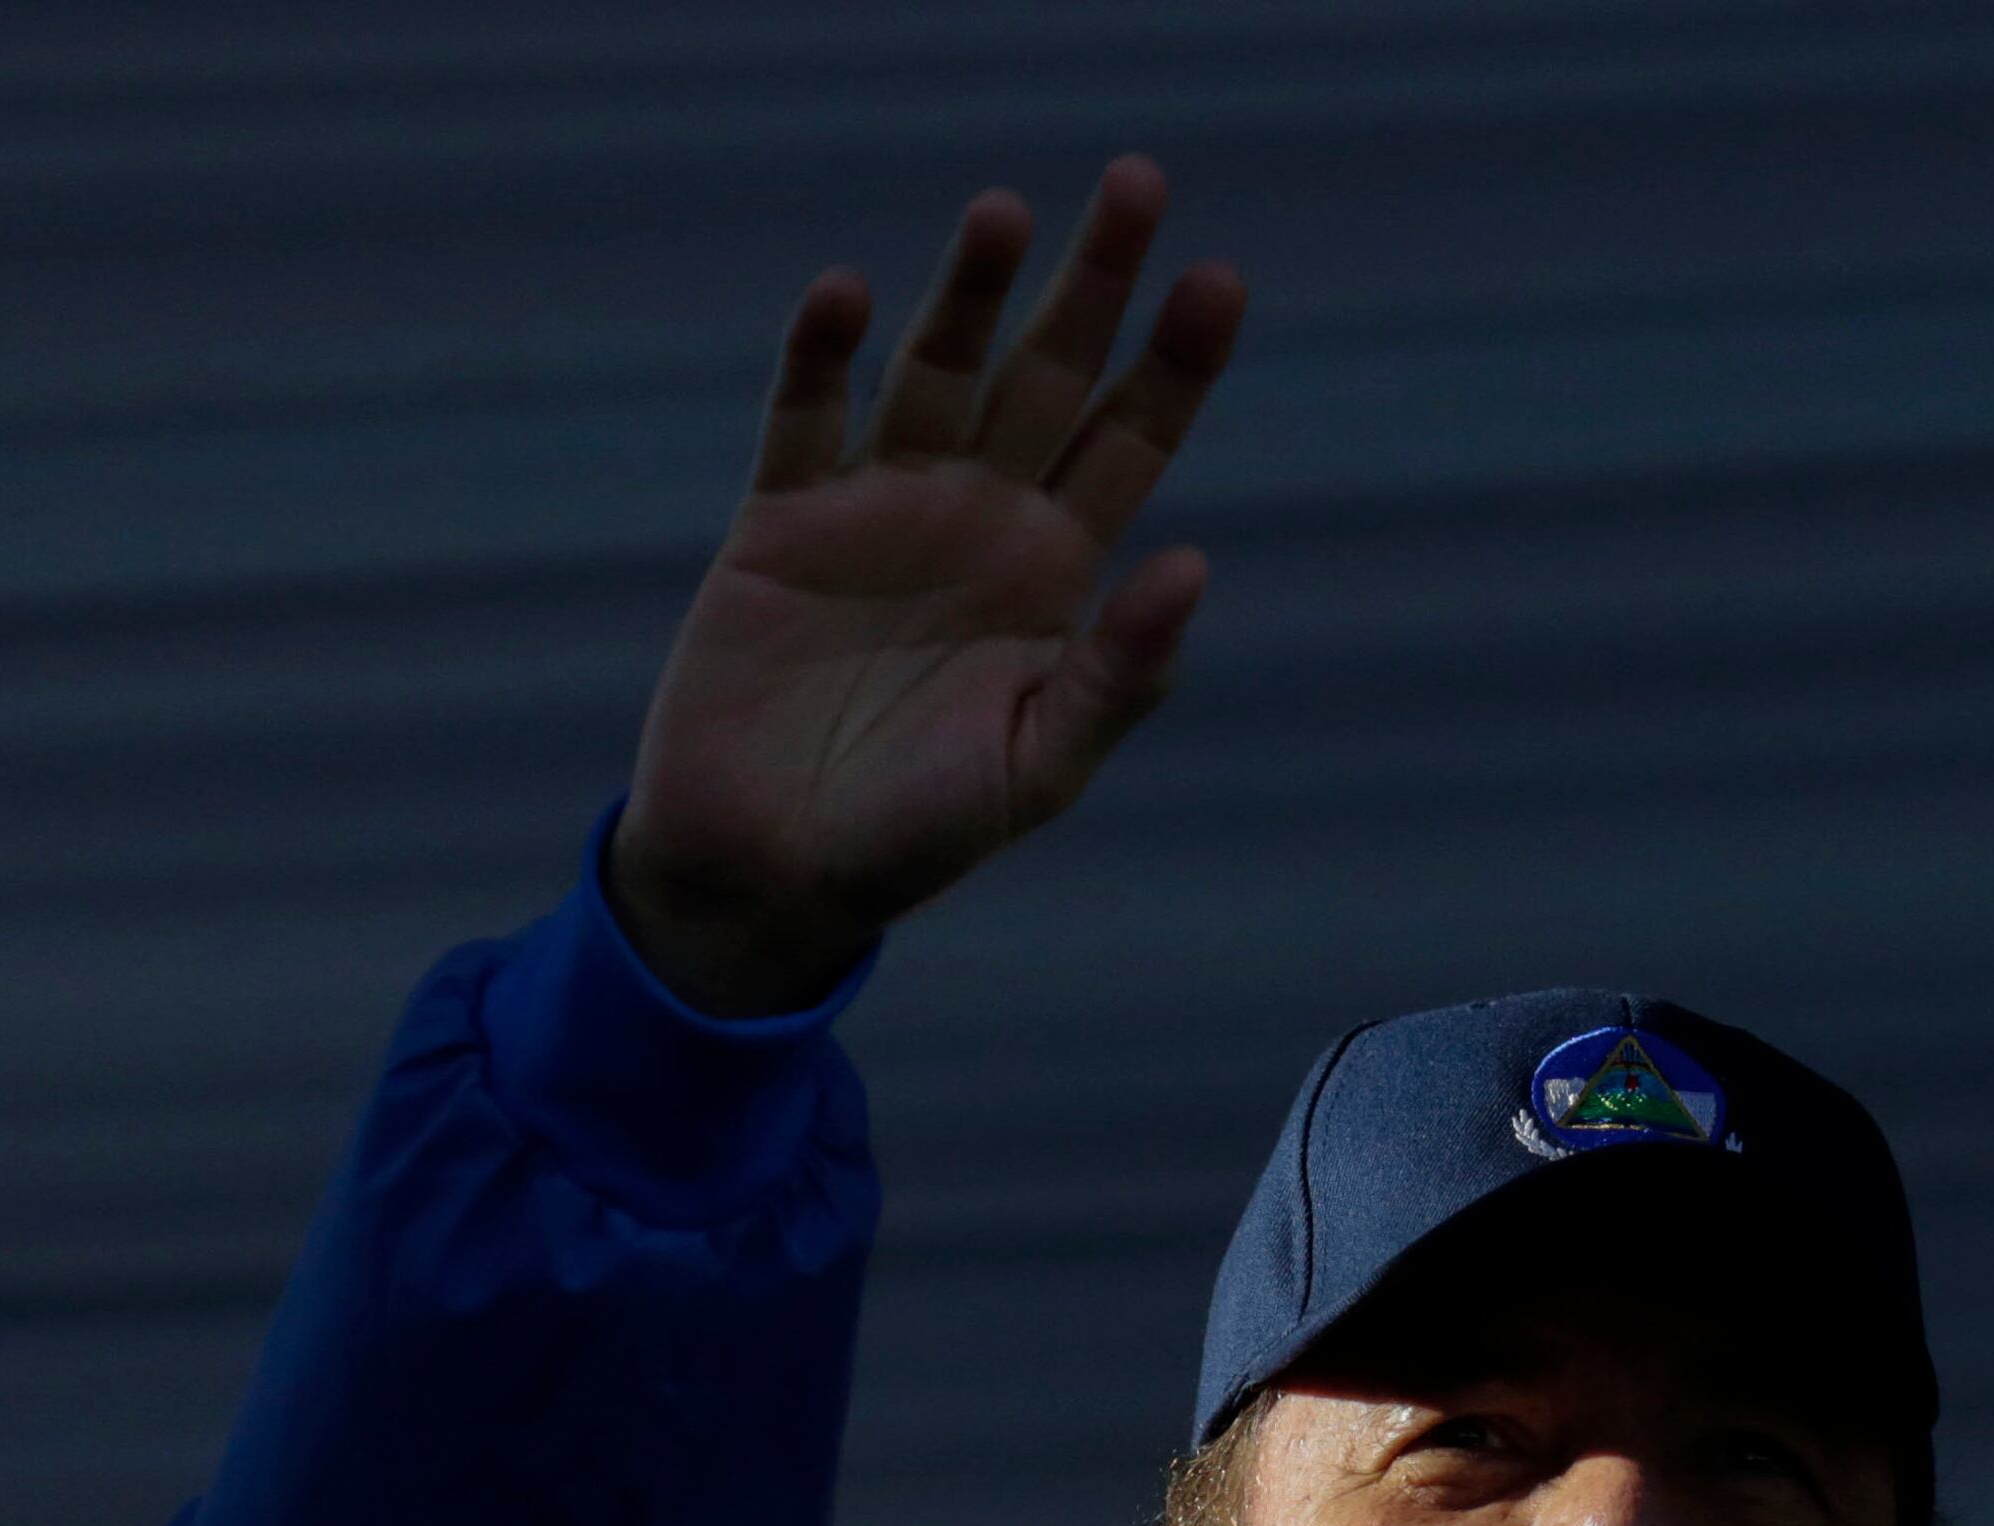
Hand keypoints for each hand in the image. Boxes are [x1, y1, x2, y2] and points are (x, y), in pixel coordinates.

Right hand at [610, 158, 1244, 1016]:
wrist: (773, 874)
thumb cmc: (918, 836)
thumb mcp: (1040, 767)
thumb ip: (1118, 675)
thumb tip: (1195, 566)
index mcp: (1055, 571)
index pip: (1131, 440)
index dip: (1175, 363)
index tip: (1220, 280)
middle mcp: (978, 517)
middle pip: (1049, 374)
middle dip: (1093, 284)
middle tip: (1140, 183)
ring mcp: (878, 508)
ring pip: (935, 373)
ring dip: (967, 295)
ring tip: (1002, 212)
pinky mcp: (781, 522)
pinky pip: (802, 419)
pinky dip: (818, 357)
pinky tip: (842, 292)